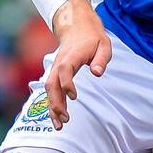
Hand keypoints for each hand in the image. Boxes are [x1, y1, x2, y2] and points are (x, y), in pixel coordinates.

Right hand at [46, 0, 111, 128]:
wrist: (77, 27)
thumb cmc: (92, 38)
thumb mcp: (104, 44)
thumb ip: (101, 59)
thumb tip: (97, 73)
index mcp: (71, 55)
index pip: (65, 69)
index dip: (67, 83)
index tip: (74, 97)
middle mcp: (59, 63)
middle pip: (52, 83)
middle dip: (56, 102)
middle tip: (64, 119)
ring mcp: (55, 68)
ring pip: (48, 89)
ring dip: (52, 107)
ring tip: (59, 125)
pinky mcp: (55, 74)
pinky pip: (50, 90)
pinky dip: (52, 103)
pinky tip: (56, 117)